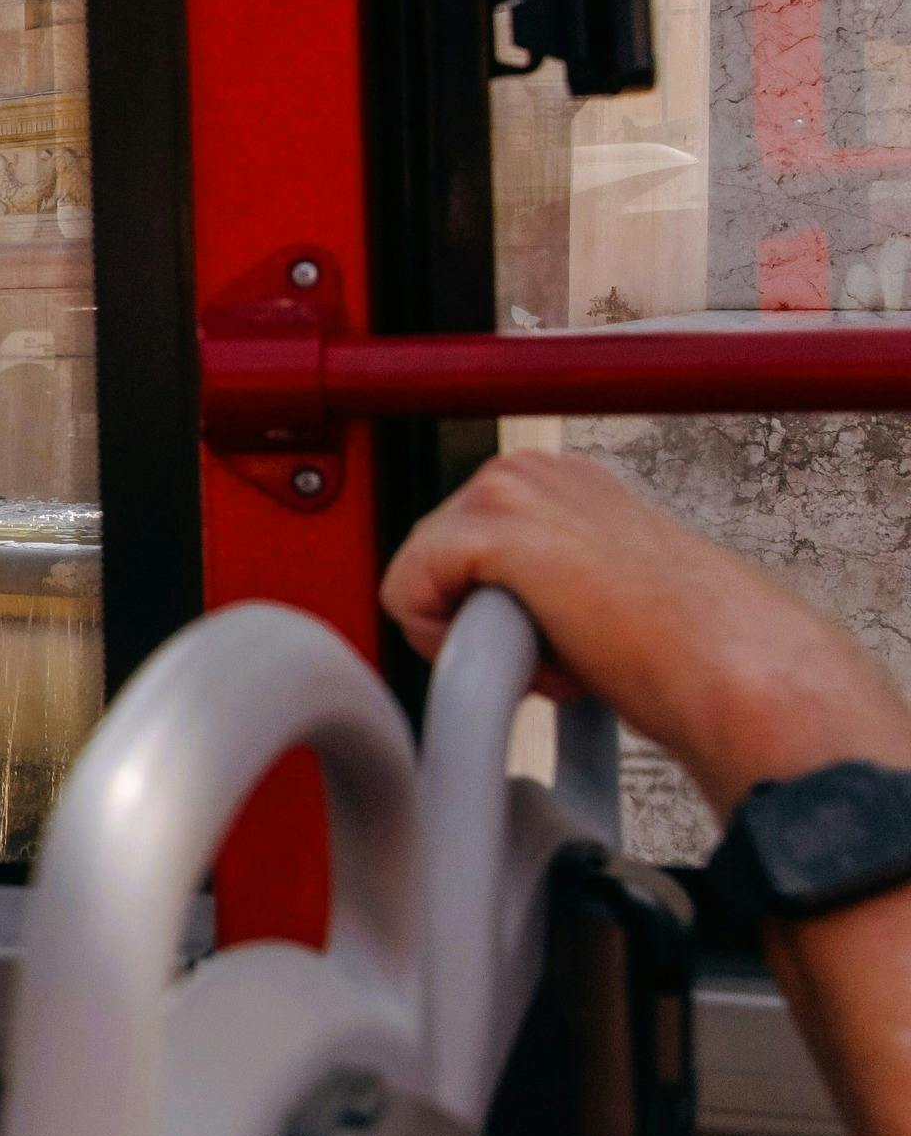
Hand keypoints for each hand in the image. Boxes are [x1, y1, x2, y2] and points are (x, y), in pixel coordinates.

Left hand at [380, 449, 910, 811]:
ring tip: (562, 651)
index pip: (453, 550)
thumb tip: (480, 608)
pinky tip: (533, 654)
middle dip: (480, 625)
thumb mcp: (588, 591)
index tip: (569, 636)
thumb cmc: (681, 649)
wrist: (731, 668)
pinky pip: (404, 596)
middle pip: (425, 565)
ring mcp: (508, 487)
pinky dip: (450, 646)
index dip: (495, 615)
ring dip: (477, 639)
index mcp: (554, 478)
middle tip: (568, 650)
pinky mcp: (492, 526)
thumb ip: (537, 581)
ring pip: (414, 582)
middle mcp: (527, 466)